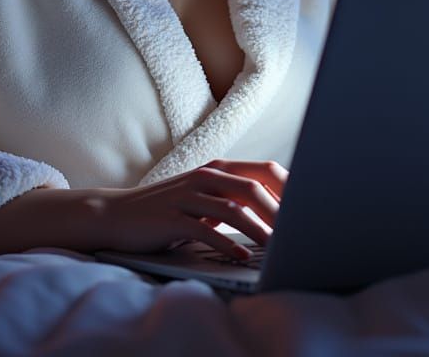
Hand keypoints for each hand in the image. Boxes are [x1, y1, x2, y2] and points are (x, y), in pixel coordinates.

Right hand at [89, 159, 286, 260]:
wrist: (117, 215)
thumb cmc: (169, 210)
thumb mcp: (205, 199)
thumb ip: (235, 200)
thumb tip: (278, 213)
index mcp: (219, 169)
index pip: (265, 170)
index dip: (290, 189)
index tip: (311, 209)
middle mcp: (206, 176)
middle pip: (253, 187)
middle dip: (280, 211)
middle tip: (300, 234)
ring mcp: (188, 195)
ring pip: (233, 208)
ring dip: (259, 230)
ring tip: (278, 249)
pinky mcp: (172, 218)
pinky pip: (205, 230)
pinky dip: (227, 245)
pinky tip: (242, 258)